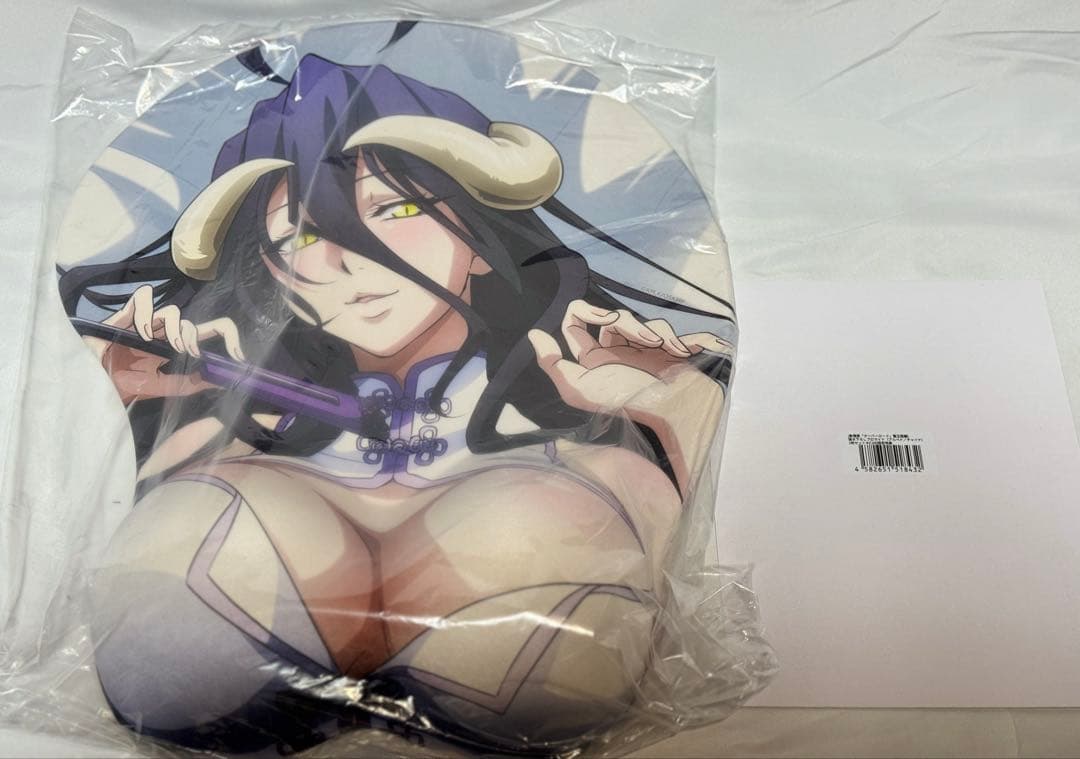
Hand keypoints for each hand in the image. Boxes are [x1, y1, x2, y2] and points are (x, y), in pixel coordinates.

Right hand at [82, 285, 244, 401]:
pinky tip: (141, 334)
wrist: (96, 387)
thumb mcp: (167, 387)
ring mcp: (146, 324)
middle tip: (186, 355)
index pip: (211, 331)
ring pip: (172, 311)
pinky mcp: (124, 316)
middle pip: (191, 323)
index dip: (229, 337)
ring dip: (174, 329)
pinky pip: (143, 298)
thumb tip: (222, 379)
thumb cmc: (127, 385)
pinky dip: (147, 314)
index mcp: (177, 347)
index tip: (238, 356)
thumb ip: (193, 382)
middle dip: (192, 339)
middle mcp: (164, 333)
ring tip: (165, 347)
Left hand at [527, 299, 728, 413]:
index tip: (604, 320)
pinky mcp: (673, 354)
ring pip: (646, 321)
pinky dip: (682, 338)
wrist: (672, 420)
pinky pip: (675, 332)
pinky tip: (686, 350)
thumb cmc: (625, 404)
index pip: (577, 320)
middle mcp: (618, 352)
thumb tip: (534, 334)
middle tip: (648, 341)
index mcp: (594, 358)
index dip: (585, 311)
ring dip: (659, 331)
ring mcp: (647, 352)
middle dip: (631, 323)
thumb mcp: (581, 389)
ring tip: (671, 349)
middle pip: (615, 317)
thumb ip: (554, 364)